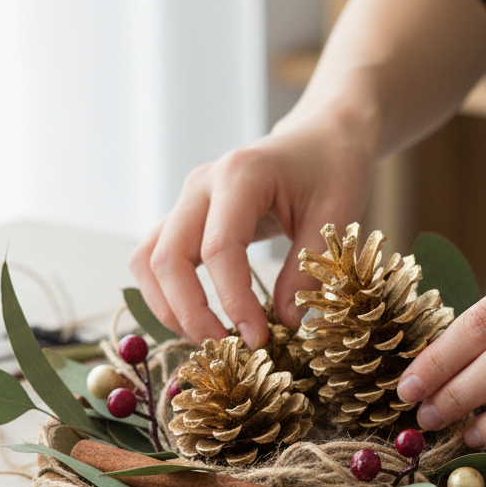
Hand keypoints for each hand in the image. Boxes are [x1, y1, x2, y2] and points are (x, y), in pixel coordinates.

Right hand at [129, 116, 372, 347]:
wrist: (321, 138)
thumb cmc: (333, 169)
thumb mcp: (337, 216)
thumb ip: (308, 269)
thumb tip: (286, 325)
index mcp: (240, 175)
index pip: (219, 249)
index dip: (233, 301)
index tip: (258, 340)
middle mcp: (201, 185)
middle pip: (166, 257)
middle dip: (188, 313)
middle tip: (224, 349)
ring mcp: (187, 201)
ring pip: (148, 261)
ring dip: (168, 308)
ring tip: (208, 340)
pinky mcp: (185, 217)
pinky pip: (156, 259)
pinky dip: (167, 295)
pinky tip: (198, 321)